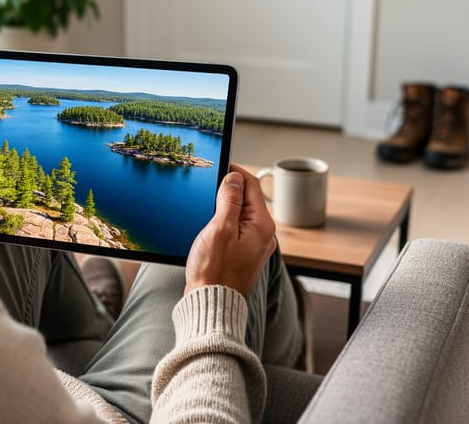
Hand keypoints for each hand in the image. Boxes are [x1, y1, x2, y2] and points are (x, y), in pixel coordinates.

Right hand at [185, 164, 276, 295]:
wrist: (210, 303)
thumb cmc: (213, 271)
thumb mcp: (219, 228)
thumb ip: (229, 200)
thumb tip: (234, 177)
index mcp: (262, 226)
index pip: (251, 185)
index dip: (234, 172)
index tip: (218, 165)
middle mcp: (263, 235)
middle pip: (247, 199)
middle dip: (228, 189)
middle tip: (207, 185)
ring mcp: (254, 246)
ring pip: (240, 214)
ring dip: (223, 207)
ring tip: (205, 206)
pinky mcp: (243, 254)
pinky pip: (235, 229)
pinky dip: (223, 222)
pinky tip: (209, 226)